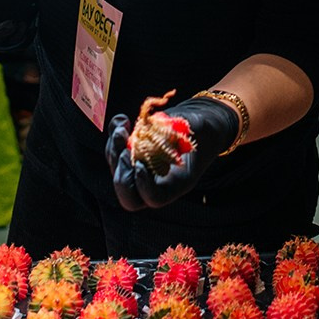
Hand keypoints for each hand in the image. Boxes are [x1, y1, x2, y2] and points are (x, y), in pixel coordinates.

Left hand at [104, 97, 241, 211]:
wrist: (199, 124)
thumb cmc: (204, 129)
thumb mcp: (199, 130)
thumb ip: (179, 130)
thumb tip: (155, 128)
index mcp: (176, 184)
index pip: (153, 198)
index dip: (143, 186)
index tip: (139, 164)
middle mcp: (156, 183)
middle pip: (128, 195)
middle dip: (121, 173)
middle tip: (124, 150)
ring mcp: (142, 170)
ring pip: (118, 171)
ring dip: (114, 150)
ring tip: (122, 127)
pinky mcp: (133, 156)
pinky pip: (116, 152)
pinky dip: (115, 136)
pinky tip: (122, 120)